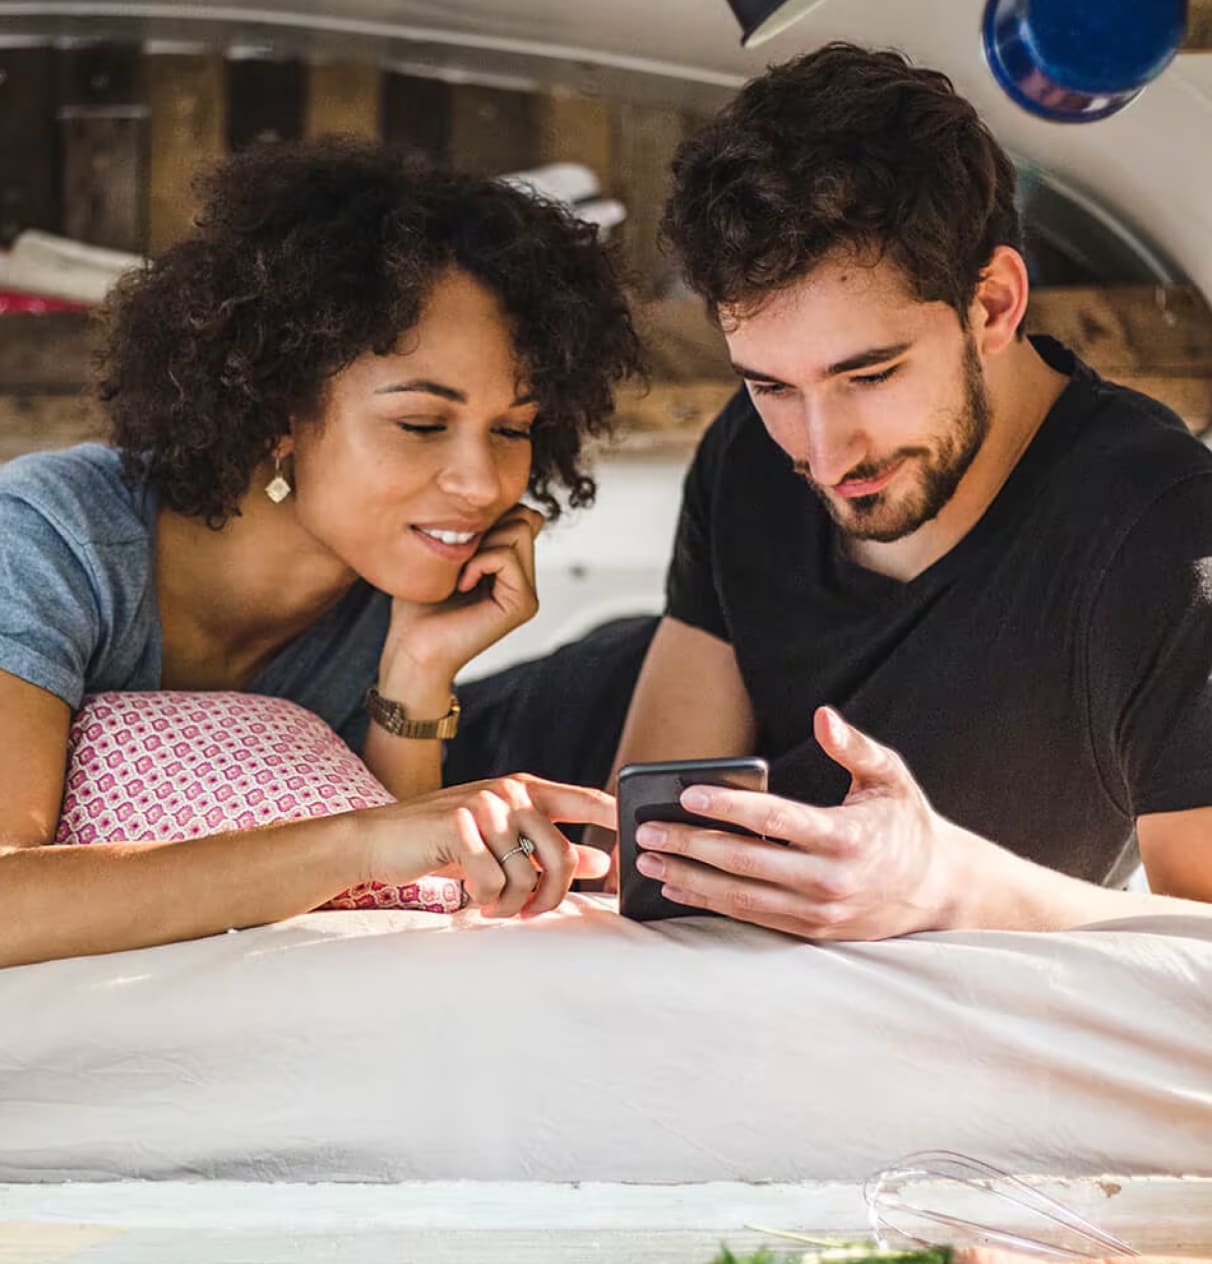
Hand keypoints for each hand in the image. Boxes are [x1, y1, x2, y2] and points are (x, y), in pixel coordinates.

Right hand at [355, 773, 613, 917]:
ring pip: (529, 875)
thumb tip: (600, 862)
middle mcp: (510, 792)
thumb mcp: (501, 842)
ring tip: (494, 906)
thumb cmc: (444, 842)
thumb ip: (548, 847)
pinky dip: (487, 902)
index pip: (589, 800)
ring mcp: (484, 806)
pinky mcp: (458, 825)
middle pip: (565, 855)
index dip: (617, 825)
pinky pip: (494, 883)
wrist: (379, 839)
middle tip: (532, 913)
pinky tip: (473, 899)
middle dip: (554, 897)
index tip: (633, 854)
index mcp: (526, 789)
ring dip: (514, 905)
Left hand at [381, 505, 543, 686]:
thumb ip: (470, 529)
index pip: (522, 515)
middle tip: (459, 560)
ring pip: (520, 530)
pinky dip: (478, 563)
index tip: (459, 545)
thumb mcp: (443, 555)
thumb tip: (488, 500)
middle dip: (488, 526)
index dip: (492, 516)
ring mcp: (527, 593)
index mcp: (510, 568)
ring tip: (460, 574)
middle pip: (525, 517)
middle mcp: (524, 580)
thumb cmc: (418, 606)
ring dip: (482, 544)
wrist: (412, 649)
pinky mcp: (523, 605)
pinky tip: (462, 585)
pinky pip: (507, 557)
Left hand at [632, 707, 966, 939]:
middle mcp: (830, 879)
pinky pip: (751, 918)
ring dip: (690, 878)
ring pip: (742, 897)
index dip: (730, 808)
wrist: (938, 890)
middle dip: (691, 845)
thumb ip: (854, 746)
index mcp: (847, 837)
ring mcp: (818, 912)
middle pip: (747, 862)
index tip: (688, 794)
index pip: (776, 820)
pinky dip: (710, 903)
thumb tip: (823, 716)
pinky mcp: (810, 931)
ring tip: (648, 859)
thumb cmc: (905, 822)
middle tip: (646, 829)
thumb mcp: (890, 776)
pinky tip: (676, 886)